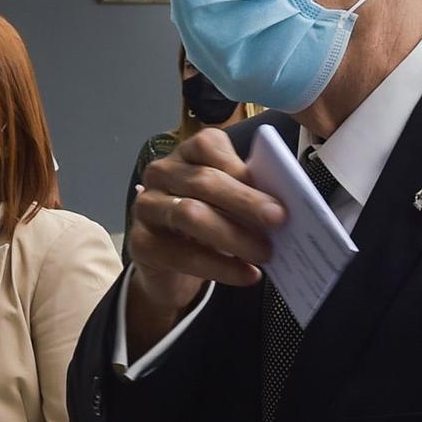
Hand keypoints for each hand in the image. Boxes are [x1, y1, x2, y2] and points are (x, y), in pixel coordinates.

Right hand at [129, 128, 285, 301]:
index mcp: (188, 153)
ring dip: (233, 235)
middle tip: (279, 220)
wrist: (170, 266)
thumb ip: (248, 194)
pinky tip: (247, 275)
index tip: (274, 191)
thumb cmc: (208, 223)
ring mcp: (147, 206)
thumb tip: (281, 204)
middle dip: (245, 201)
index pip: (209, 146)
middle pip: (203, 181)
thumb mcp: (228, 203)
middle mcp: (162, 173)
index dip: (242, 167)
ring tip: (265, 253)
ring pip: (190, 215)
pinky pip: (183, 255)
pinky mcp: (141, 242)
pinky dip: (221, 267)